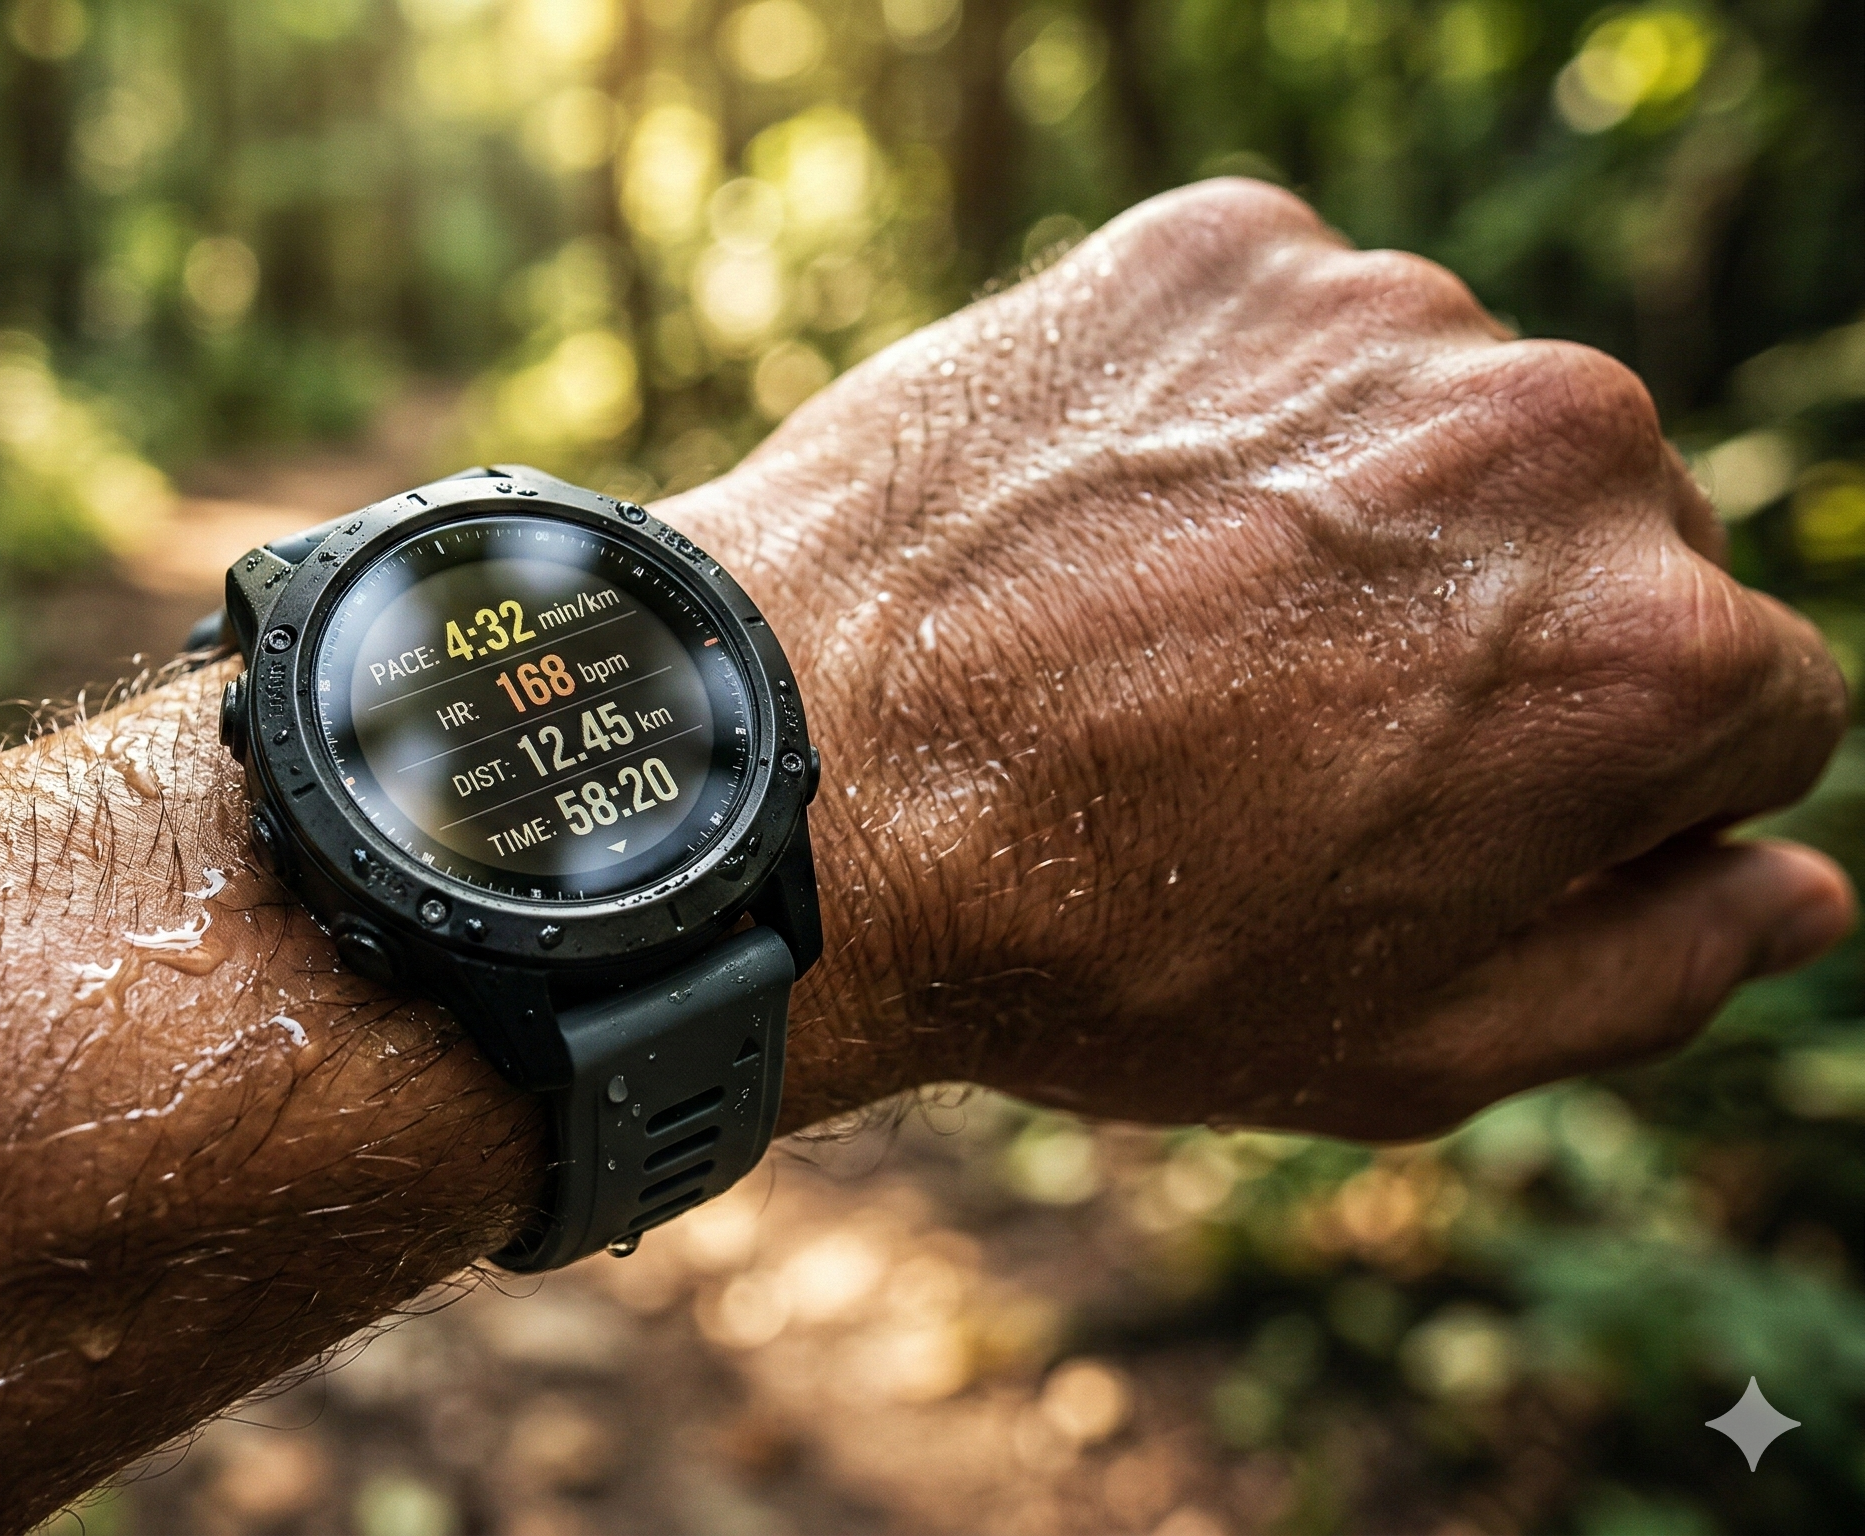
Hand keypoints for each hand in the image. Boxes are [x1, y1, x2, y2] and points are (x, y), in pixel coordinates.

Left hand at [667, 179, 1851, 1138]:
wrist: (799, 777)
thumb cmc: (1096, 941)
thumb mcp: (1401, 1046)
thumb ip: (1648, 971)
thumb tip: (1800, 892)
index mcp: (1650, 655)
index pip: (1750, 708)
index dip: (1607, 790)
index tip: (1447, 814)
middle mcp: (1559, 443)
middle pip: (1619, 544)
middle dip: (1504, 634)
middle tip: (1286, 733)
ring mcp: (1382, 320)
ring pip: (1455, 425)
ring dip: (1367, 514)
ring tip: (1177, 631)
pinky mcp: (1223, 248)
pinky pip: (1295, 334)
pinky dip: (1231, 414)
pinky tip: (1112, 524)